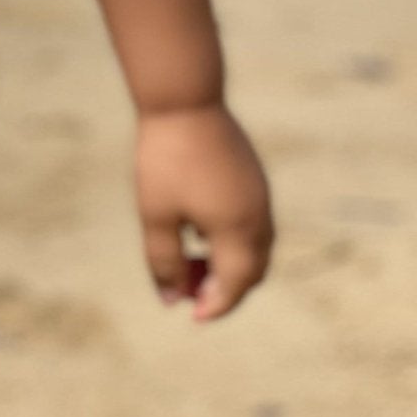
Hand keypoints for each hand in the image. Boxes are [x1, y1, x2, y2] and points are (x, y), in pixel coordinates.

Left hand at [134, 104, 273, 321]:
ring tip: (189, 261)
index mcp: (238, 230)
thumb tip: (172, 299)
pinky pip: (253, 225)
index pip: (235, 285)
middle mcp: (259, 217)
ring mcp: (260, 196)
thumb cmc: (165, 159)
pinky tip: (198, 229)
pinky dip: (233, 241)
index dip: (215, 306)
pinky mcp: (254, 179)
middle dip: (224, 289)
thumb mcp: (156, 215)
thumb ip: (164, 262)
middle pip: (252, 272)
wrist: (184, 100)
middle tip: (188, 290)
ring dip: (229, 264)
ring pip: (255, 249)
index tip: (190, 316)